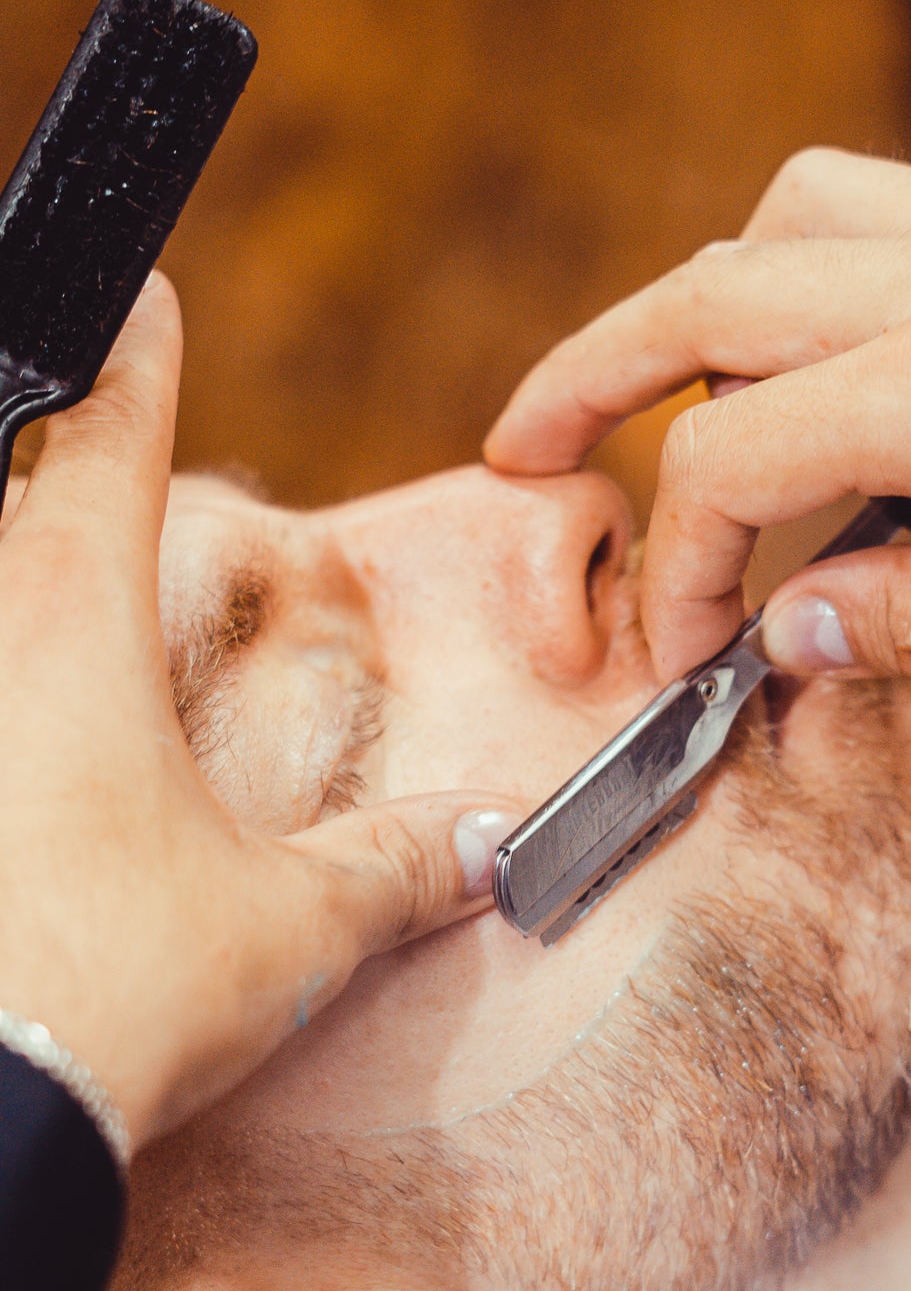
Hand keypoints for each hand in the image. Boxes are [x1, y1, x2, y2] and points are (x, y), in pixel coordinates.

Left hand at [0, 275, 516, 1150]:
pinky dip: (4, 686)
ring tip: (61, 621)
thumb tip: (483, 846)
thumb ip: (396, 870)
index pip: (105, 434)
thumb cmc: (114, 998)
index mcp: (74, 626)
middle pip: (0, 494)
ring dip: (14, 579)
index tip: (143, 292)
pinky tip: (23, 765)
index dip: (134, 354)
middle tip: (76, 435)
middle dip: (46, 455)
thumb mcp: (290, 931)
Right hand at [485, 148, 910, 733]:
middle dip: (591, 371)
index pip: (727, 460)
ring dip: (707, 295)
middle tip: (521, 445)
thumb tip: (793, 626)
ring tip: (677, 391)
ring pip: (798, 212)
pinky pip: (895, 214)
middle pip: (710, 292)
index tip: (685, 656)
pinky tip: (837, 372)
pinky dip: (819, 277)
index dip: (674, 567)